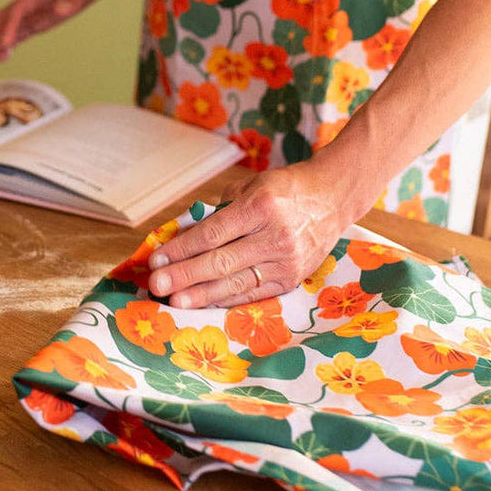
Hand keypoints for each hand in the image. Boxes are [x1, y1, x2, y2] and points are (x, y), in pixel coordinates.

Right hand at [0, 0, 116, 62]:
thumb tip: (60, 10)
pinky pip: (19, 30)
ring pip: (8, 25)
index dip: (10, 27)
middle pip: (5, 18)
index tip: (4, 45)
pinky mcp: (39, 17)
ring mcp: (34, 9)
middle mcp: (32, 0)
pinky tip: (5, 56)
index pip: (18, 10)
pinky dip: (10, 42)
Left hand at [147, 164, 356, 308]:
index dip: (182, 249)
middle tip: (157, 286)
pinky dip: (225, 300)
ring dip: (201, 295)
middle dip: (184, 276)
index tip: (157, 260)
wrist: (333, 198)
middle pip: (221, 262)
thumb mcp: (250, 187)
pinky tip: (204, 304)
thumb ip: (217, 212)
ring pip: (236, 283)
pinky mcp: (292, 279)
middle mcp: (275, 236)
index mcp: (261, 207)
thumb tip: (182, 236)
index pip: (212, 234)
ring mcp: (286, 262)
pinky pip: (252, 294)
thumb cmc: (285, 189)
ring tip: (175, 302)